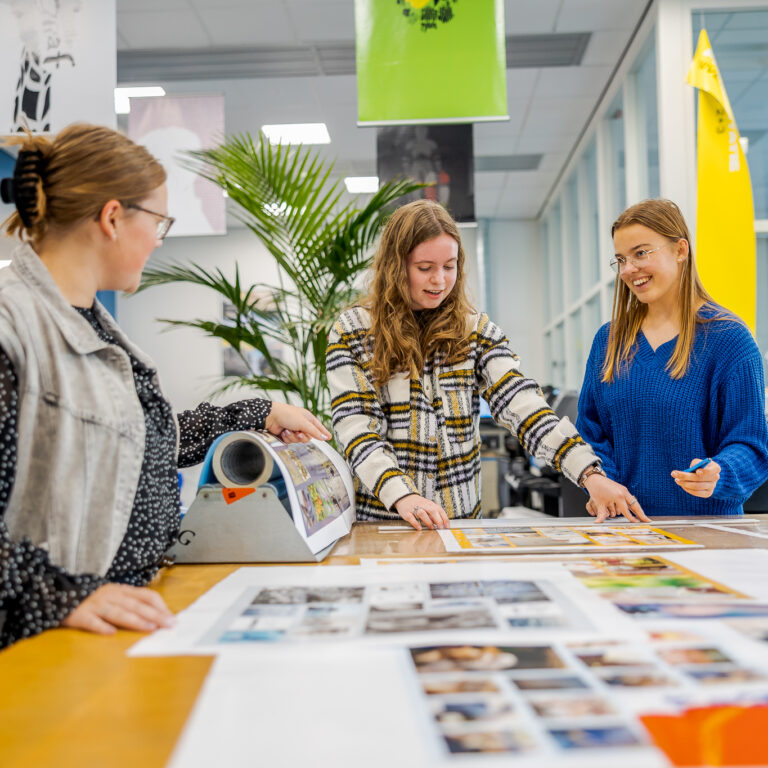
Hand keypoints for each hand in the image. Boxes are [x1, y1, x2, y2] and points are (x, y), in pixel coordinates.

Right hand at [61, 583, 175, 635]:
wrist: (60, 594)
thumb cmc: (93, 599)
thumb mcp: (114, 596)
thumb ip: (131, 603)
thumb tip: (156, 616)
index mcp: (122, 590)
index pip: (147, 595)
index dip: (160, 606)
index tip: (172, 617)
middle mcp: (112, 595)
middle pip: (136, 605)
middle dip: (155, 615)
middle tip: (169, 624)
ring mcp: (96, 605)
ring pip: (119, 613)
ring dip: (135, 620)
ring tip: (149, 628)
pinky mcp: (80, 616)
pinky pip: (92, 622)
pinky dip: (101, 627)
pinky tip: (111, 633)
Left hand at [264, 401, 331, 442]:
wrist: (271, 417)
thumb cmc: (286, 414)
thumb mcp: (303, 423)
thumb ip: (314, 431)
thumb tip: (325, 437)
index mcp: (307, 418)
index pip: (318, 427)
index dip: (323, 432)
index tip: (329, 438)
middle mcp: (301, 424)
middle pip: (308, 437)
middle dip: (302, 436)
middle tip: (299, 433)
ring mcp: (294, 429)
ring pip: (299, 440)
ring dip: (293, 437)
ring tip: (288, 431)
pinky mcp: (287, 435)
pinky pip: (291, 441)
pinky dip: (287, 438)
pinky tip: (283, 432)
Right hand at [393, 493, 449, 530]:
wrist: (405, 498)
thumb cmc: (419, 504)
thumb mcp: (428, 506)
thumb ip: (435, 514)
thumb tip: (442, 524)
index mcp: (430, 504)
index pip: (439, 510)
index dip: (444, 518)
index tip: (447, 526)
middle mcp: (423, 505)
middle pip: (432, 511)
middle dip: (438, 520)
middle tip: (440, 528)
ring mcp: (414, 509)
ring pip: (422, 513)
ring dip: (428, 521)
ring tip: (431, 528)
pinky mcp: (407, 513)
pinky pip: (411, 518)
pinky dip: (416, 523)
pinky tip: (419, 528)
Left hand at [583, 473, 650, 522]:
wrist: (595, 478)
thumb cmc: (596, 489)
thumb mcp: (599, 503)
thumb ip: (601, 514)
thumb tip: (598, 522)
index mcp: (618, 496)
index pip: (626, 510)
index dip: (631, 517)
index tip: (636, 523)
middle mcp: (623, 492)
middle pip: (635, 505)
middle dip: (641, 514)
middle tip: (647, 521)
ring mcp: (624, 490)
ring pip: (634, 501)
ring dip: (639, 509)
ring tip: (644, 517)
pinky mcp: (623, 489)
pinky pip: (631, 498)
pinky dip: (634, 504)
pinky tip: (636, 509)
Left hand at [671, 458, 720, 497]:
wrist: (705, 475)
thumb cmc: (700, 466)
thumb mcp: (698, 462)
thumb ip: (695, 464)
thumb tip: (689, 469)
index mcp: (716, 468)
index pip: (713, 470)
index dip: (705, 472)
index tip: (697, 471)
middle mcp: (716, 478)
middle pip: (700, 479)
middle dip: (686, 477)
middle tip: (674, 474)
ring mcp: (712, 486)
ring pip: (697, 486)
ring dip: (685, 483)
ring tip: (676, 480)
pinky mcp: (708, 493)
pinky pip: (697, 493)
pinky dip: (688, 489)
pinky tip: (682, 485)